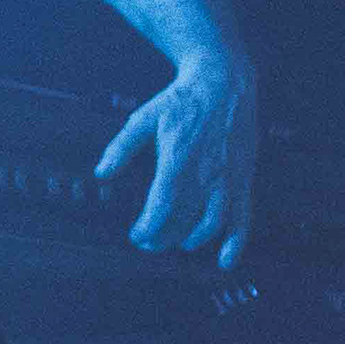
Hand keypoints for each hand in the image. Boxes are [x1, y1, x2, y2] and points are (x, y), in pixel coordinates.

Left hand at [95, 54, 256, 265]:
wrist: (224, 82)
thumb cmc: (180, 101)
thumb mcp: (143, 118)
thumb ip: (121, 147)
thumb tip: (100, 173)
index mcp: (178, 159)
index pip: (161, 204)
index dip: (148, 226)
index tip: (135, 236)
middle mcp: (205, 172)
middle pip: (184, 219)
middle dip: (164, 237)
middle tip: (148, 244)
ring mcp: (228, 177)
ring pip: (213, 222)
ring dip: (193, 240)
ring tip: (177, 245)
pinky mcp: (244, 177)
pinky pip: (244, 214)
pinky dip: (237, 241)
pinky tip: (226, 261)